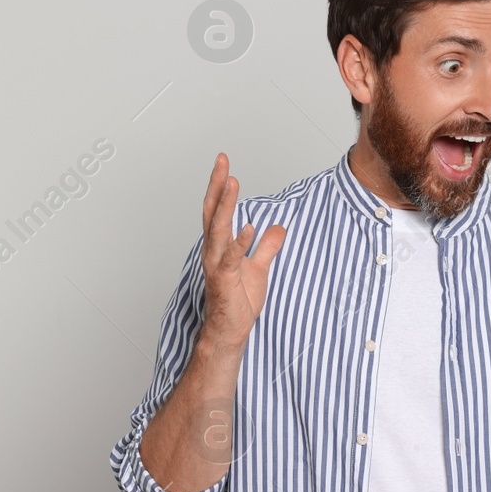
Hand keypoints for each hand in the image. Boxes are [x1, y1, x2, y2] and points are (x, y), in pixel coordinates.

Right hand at [198, 153, 286, 352]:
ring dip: (225, 205)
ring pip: (217, 229)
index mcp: (220, 245)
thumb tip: (278, 227)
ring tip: (233, 182)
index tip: (225, 163)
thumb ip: (267, 247)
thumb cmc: (239, 301)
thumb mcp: (259, 268)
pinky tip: (250, 226)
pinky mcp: (225, 280)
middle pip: (212, 211)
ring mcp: (217, 264)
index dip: (219, 186)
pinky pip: (231, 258)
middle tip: (222, 160)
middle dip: (217, 185)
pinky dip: (240, 241)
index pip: (216, 209)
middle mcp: (213, 250)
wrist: (231, 330)